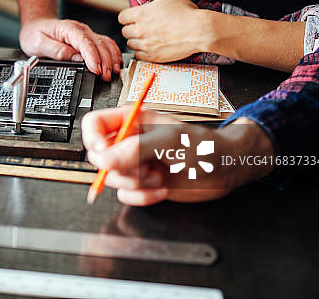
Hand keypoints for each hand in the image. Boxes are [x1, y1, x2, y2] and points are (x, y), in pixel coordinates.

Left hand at [19, 18, 121, 80]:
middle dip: (105, 62)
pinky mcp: (90, 39)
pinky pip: (106, 44)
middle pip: (99, 44)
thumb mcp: (38, 43)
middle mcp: (81, 30)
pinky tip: (115, 64)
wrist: (36, 24)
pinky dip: (113, 54)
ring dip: (112, 59)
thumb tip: (74, 58)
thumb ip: (56, 50)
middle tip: (106, 77)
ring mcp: (87, 34)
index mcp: (68, 29)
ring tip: (113, 73)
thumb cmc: (35, 33)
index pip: (85, 43)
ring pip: (106, 44)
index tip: (97, 70)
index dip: (93, 57)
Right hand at [82, 108, 274, 205]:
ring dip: (137, 182)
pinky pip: (127, 196)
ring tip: (159, 174)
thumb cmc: (204, 145)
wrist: (225, 170)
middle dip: (120, 166)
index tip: (104, 152)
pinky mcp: (143, 185)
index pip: (94, 125)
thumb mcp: (168, 141)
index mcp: (131, 122)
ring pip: (113, 179)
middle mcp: (129, 143)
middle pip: (99, 156)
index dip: (92, 139)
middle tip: (142, 165)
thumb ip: (133, 149)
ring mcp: (135, 165)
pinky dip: (144, 196)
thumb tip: (104, 159)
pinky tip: (163, 187)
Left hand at [118, 0, 204, 61]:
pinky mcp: (153, 57)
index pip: (121, 17)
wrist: (200, 30)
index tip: (135, 16)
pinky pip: (138, 56)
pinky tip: (151, 46)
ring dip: (136, 40)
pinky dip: (142, 52)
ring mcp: (146, 45)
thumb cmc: (185, 11)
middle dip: (132, 28)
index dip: (128, 16)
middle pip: (124, 31)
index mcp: (141, 14)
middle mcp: (140, 30)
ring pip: (130, 44)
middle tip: (143, 26)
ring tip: (148, 36)